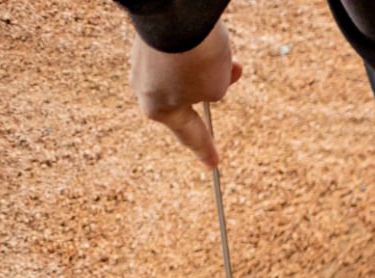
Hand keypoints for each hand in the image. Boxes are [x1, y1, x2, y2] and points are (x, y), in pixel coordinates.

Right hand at [129, 23, 242, 168]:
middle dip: (213, 86)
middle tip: (232, 73)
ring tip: (222, 51)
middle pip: (187, 97)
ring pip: (184, 71)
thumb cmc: (195, 59)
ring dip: (208, 63)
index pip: (189, 135)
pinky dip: (195, 48)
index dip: (205, 149)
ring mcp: (141, 62)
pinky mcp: (146, 39)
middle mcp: (144, 87)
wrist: (174, 13)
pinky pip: (177, 50)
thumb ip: (211, 91)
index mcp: (158, 110)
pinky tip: (206, 38)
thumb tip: (202, 78)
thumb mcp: (214, 88)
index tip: (214, 165)